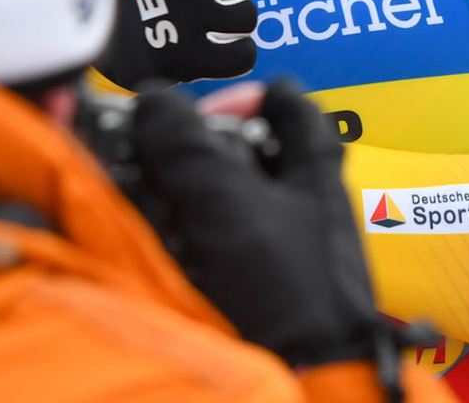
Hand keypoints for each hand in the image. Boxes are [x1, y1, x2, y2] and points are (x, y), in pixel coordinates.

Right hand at [130, 78, 381, 369]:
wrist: (309, 384)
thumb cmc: (289, 291)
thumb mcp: (229, 204)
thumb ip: (188, 146)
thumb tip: (152, 102)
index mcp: (315, 172)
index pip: (290, 106)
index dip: (247, 95)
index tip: (203, 109)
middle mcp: (308, 208)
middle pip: (254, 156)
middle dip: (204, 153)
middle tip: (162, 157)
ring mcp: (288, 255)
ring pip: (233, 206)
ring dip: (192, 201)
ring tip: (154, 204)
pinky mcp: (267, 295)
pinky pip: (223, 254)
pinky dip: (192, 245)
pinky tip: (167, 252)